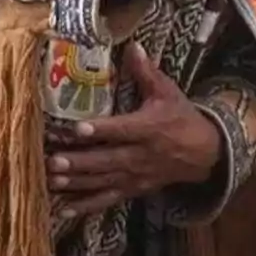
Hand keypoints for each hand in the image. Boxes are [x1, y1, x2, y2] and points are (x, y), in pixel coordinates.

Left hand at [47, 42, 221, 216]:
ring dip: (77, 183)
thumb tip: (133, 46)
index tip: (77, 129)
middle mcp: (140, 155)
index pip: (121, 130)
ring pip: (103, 181)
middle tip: (53, 161)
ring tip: (51, 182)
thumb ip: (147, 72)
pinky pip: (108, 199)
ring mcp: (135, 176)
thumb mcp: (168, 92)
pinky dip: (86, 206)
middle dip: (79, 162)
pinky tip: (64, 209)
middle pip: (107, 160)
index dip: (100, 130)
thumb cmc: (181, 118)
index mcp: (148, 128)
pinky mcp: (133, 189)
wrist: (204, 153)